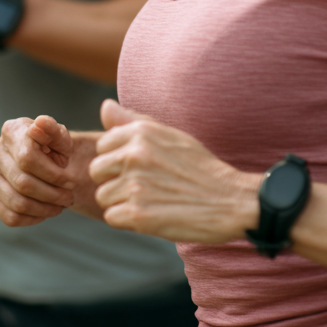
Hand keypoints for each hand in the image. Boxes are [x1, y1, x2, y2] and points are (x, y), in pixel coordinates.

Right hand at [0, 114, 101, 226]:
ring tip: (60, 206)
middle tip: (69, 198)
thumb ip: (53, 131)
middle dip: (52, 195)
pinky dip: (32, 219)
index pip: (28, 159)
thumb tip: (39, 124)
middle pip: (22, 183)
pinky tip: (45, 212)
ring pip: (16, 203)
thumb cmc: (53, 147)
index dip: (53, 175)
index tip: (71, 181)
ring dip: (44, 209)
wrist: (42, 158)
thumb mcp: (60, 138)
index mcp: (11, 131)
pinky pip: (9, 217)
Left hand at [89, 99, 261, 242]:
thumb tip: (104, 106)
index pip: (102, 146)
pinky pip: (112, 217)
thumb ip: (132, 121)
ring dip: (121, 202)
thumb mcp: (169, 134)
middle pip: (97, 171)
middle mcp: (134, 155)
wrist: (230, 200)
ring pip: (103, 196)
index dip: (117, 160)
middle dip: (113, 181)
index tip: (140, 168)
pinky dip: (128, 221)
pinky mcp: (137, 214)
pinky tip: (151, 215)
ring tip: (150, 200)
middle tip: (143, 187)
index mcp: (140, 132)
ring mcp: (135, 185)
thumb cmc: (199, 167)